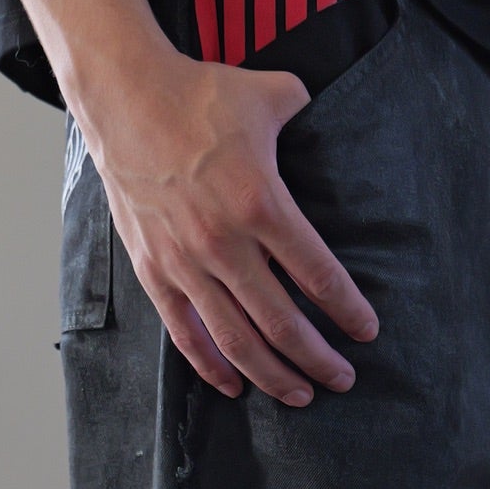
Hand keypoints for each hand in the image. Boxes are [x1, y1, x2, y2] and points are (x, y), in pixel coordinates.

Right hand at [90, 48, 378, 405]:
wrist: (123, 96)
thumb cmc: (197, 95)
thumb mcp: (269, 96)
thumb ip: (309, 113)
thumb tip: (333, 115)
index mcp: (262, 203)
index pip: (318, 275)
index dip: (347, 310)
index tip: (366, 332)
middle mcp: (224, 243)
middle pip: (283, 322)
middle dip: (319, 358)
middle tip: (343, 378)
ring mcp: (186, 262)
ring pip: (237, 340)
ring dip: (273, 375)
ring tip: (301, 394)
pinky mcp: (154, 270)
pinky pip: (186, 333)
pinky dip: (211, 366)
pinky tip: (234, 387)